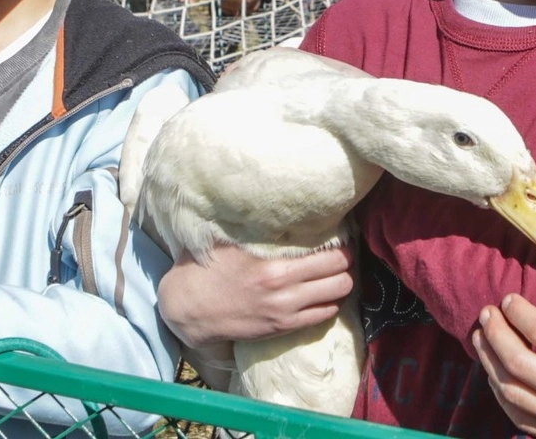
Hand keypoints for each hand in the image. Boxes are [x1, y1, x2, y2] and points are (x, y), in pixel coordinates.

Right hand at [158, 243, 352, 348]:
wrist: (188, 310)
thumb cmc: (207, 269)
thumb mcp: (231, 241)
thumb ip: (260, 230)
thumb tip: (282, 206)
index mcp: (275, 268)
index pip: (331, 257)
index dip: (343, 246)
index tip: (342, 237)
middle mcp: (285, 292)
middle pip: (342, 278)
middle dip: (347, 265)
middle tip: (342, 254)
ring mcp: (285, 313)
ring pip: (337, 298)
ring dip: (340, 285)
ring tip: (335, 273)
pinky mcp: (282, 328)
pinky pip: (322, 316)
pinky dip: (328, 303)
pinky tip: (321, 293)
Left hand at [473, 292, 535, 438]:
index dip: (520, 314)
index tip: (509, 299)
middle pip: (519, 364)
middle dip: (495, 334)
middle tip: (486, 313)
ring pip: (511, 392)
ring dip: (489, 362)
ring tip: (480, 338)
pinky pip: (518, 417)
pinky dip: (500, 393)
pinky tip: (494, 373)